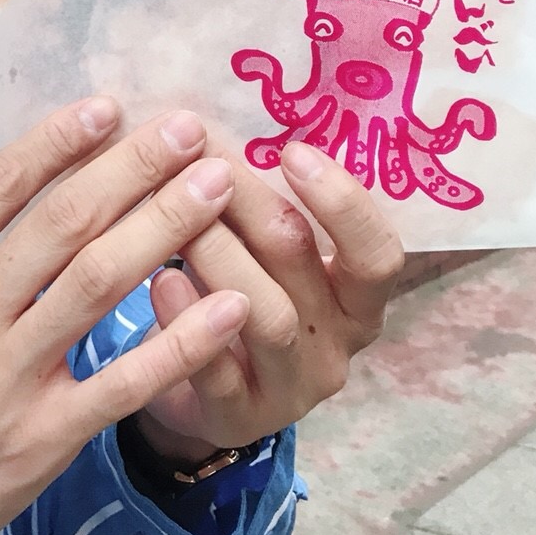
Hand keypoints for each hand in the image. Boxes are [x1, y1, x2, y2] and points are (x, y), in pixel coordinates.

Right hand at [0, 100, 252, 534]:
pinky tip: (230, 304)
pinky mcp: (46, 437)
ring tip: (216, 184)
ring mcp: (10, 378)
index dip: (58, 140)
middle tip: (188, 127)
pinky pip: (124, 383)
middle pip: (64, 223)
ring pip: (100, 285)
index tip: (109, 105)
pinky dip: (181, 342)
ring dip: (166, 226)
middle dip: (132, 167)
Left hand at [135, 138, 403, 462]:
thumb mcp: (267, 255)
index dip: (342, 200)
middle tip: (199, 158)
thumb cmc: (237, 294)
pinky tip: (158, 281)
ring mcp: (292, 386)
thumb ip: (259, 201)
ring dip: (218, 252)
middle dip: (248, 200)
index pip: (378, 251)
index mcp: (357, 296)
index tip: (292, 150)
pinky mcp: (238, 418)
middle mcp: (337, 342)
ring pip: (267, 314)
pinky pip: (217, 371)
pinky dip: (188, 320)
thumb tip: (215, 117)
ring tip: (177, 213)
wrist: (199, 398)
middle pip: (304, 262)